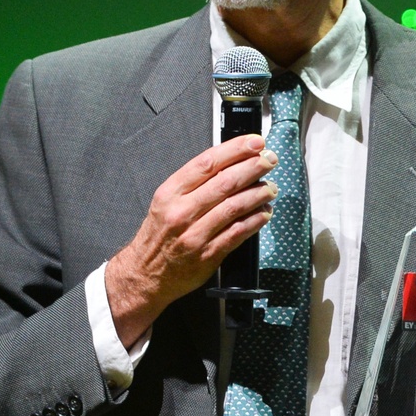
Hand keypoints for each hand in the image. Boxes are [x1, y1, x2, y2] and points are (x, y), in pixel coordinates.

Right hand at [106, 135, 276, 345]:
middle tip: (270, 159)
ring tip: (271, 187)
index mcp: (170, 193)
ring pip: (234, 207)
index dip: (235, 150)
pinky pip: (237, 233)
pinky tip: (265, 213)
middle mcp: (181, 211)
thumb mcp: (166, 202)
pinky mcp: (207, 255)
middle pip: (224, 182)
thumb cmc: (160, 234)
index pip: (207, 163)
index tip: (255, 142)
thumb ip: (194, 184)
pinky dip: (255, 221)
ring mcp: (195, 234)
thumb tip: (231, 163)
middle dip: (253, 167)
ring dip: (258, 194)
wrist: (144, 274)